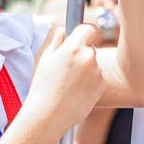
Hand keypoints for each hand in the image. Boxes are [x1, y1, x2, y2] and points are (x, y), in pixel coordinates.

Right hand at [23, 25, 104, 140]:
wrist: (49, 115)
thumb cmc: (42, 86)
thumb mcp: (42, 57)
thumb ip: (55, 38)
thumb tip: (64, 30)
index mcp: (73, 48)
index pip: (90, 28)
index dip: (86, 32)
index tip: (82, 36)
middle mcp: (89, 58)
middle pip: (91, 47)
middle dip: (82, 53)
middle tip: (66, 67)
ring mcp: (97, 73)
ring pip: (93, 64)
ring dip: (85, 68)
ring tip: (68, 83)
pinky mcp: (101, 86)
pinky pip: (96, 78)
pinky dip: (89, 82)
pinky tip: (75, 91)